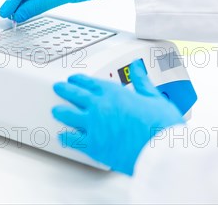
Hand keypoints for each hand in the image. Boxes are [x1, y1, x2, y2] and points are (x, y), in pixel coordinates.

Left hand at [52, 60, 183, 174]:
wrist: (161, 151)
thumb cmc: (162, 126)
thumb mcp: (154, 97)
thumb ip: (142, 81)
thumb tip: (137, 67)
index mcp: (114, 93)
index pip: (89, 82)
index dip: (79, 80)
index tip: (74, 79)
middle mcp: (100, 107)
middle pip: (74, 94)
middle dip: (64, 90)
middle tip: (58, 87)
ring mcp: (94, 126)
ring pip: (68, 115)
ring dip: (60, 111)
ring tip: (55, 110)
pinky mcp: (93, 146)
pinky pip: (72, 140)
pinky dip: (65, 137)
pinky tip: (61, 136)